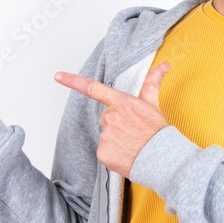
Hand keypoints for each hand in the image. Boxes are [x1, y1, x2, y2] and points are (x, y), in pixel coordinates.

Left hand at [55, 62, 170, 178]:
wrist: (162, 158)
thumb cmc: (158, 132)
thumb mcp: (154, 104)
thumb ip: (153, 83)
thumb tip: (165, 64)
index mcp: (121, 102)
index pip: (93, 88)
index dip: (72, 81)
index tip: (57, 76)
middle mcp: (110, 117)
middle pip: (105, 119)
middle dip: (116, 125)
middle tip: (132, 132)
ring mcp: (105, 135)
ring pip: (105, 136)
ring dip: (115, 141)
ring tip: (131, 145)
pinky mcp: (102, 153)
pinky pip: (104, 152)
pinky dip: (113, 155)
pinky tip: (126, 155)